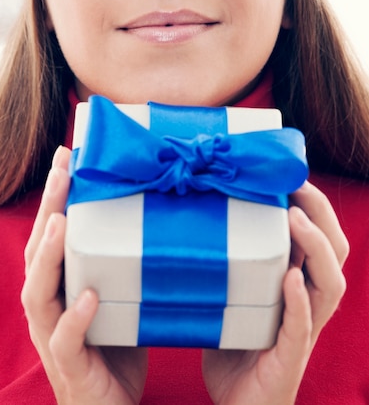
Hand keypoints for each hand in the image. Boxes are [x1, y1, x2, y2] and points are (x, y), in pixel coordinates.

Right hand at [21, 146, 147, 404]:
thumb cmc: (117, 344)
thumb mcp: (121, 294)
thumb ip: (127, 261)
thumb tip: (164, 212)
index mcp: (60, 285)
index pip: (51, 232)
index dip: (54, 195)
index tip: (67, 155)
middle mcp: (49, 307)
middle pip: (38, 251)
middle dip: (48, 208)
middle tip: (62, 169)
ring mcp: (54, 337)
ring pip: (38, 293)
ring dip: (49, 255)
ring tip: (62, 222)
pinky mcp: (71, 368)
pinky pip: (65, 341)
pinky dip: (74, 318)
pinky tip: (89, 296)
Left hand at [202, 181, 348, 404]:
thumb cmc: (232, 345)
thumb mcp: (233, 294)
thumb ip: (228, 262)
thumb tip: (198, 215)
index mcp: (296, 286)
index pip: (319, 240)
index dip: (314, 207)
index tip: (292, 175)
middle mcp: (307, 304)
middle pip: (335, 254)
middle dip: (322, 215)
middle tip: (299, 185)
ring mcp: (302, 331)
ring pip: (330, 285)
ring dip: (315, 247)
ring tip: (295, 218)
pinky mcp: (288, 358)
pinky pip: (302, 326)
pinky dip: (299, 300)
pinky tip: (291, 278)